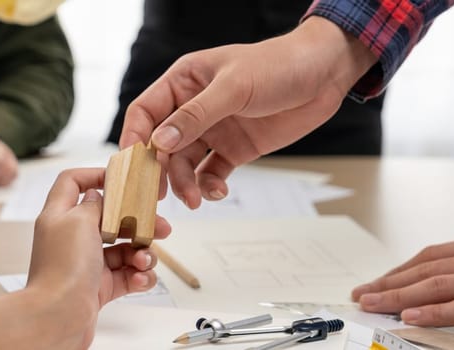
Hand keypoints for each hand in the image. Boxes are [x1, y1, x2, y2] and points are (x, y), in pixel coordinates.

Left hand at [0, 168, 171, 349]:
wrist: (57, 317)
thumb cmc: (63, 269)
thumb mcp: (79, 221)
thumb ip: (95, 204)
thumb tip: (100, 197)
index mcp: (60, 216)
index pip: (73, 182)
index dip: (96, 176)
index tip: (123, 181)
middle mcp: (72, 238)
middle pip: (111, 219)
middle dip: (139, 223)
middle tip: (161, 227)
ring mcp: (87, 264)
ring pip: (124, 249)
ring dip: (142, 253)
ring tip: (144, 261)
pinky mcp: (99, 287)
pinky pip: (127, 275)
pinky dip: (139, 276)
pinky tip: (140, 278)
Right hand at [119, 17, 375, 208]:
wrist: (323, 76)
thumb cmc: (277, 66)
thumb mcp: (234, 88)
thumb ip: (195, 116)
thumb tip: (157, 143)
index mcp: (184, 82)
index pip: (145, 112)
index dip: (133, 139)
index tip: (130, 167)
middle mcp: (193, 108)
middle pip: (160, 145)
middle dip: (157, 171)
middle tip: (156, 198)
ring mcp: (214, 130)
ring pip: (184, 164)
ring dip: (184, 184)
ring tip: (195, 200)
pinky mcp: (234, 149)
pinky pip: (211, 173)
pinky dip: (210, 186)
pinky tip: (217, 193)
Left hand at [352, 234, 453, 335]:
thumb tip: (445, 279)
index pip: (430, 256)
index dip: (399, 270)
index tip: (376, 282)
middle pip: (426, 269)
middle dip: (389, 284)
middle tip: (362, 296)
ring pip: (438, 286)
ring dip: (401, 297)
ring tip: (374, 305)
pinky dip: (435, 312)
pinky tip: (412, 318)